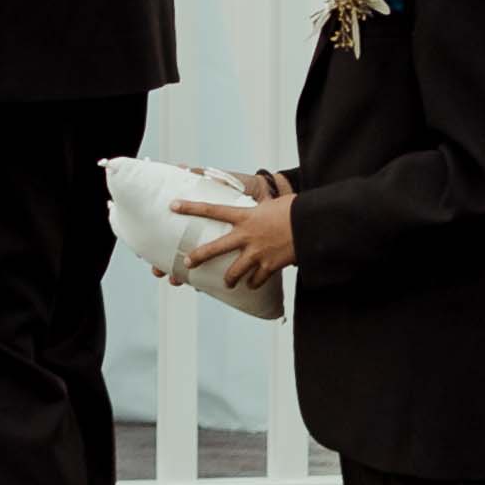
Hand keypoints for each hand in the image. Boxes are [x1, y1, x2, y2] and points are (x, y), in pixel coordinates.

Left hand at [171, 182, 300, 289]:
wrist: (311, 226)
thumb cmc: (295, 210)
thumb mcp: (273, 203)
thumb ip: (262, 206)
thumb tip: (264, 199)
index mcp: (245, 216)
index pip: (212, 210)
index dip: (191, 208)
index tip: (173, 206)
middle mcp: (246, 236)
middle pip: (215, 248)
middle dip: (199, 256)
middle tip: (187, 263)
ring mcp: (256, 253)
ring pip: (234, 272)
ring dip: (230, 279)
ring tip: (228, 284)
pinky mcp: (269, 266)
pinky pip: (257, 280)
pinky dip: (254, 283)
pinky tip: (252, 285)